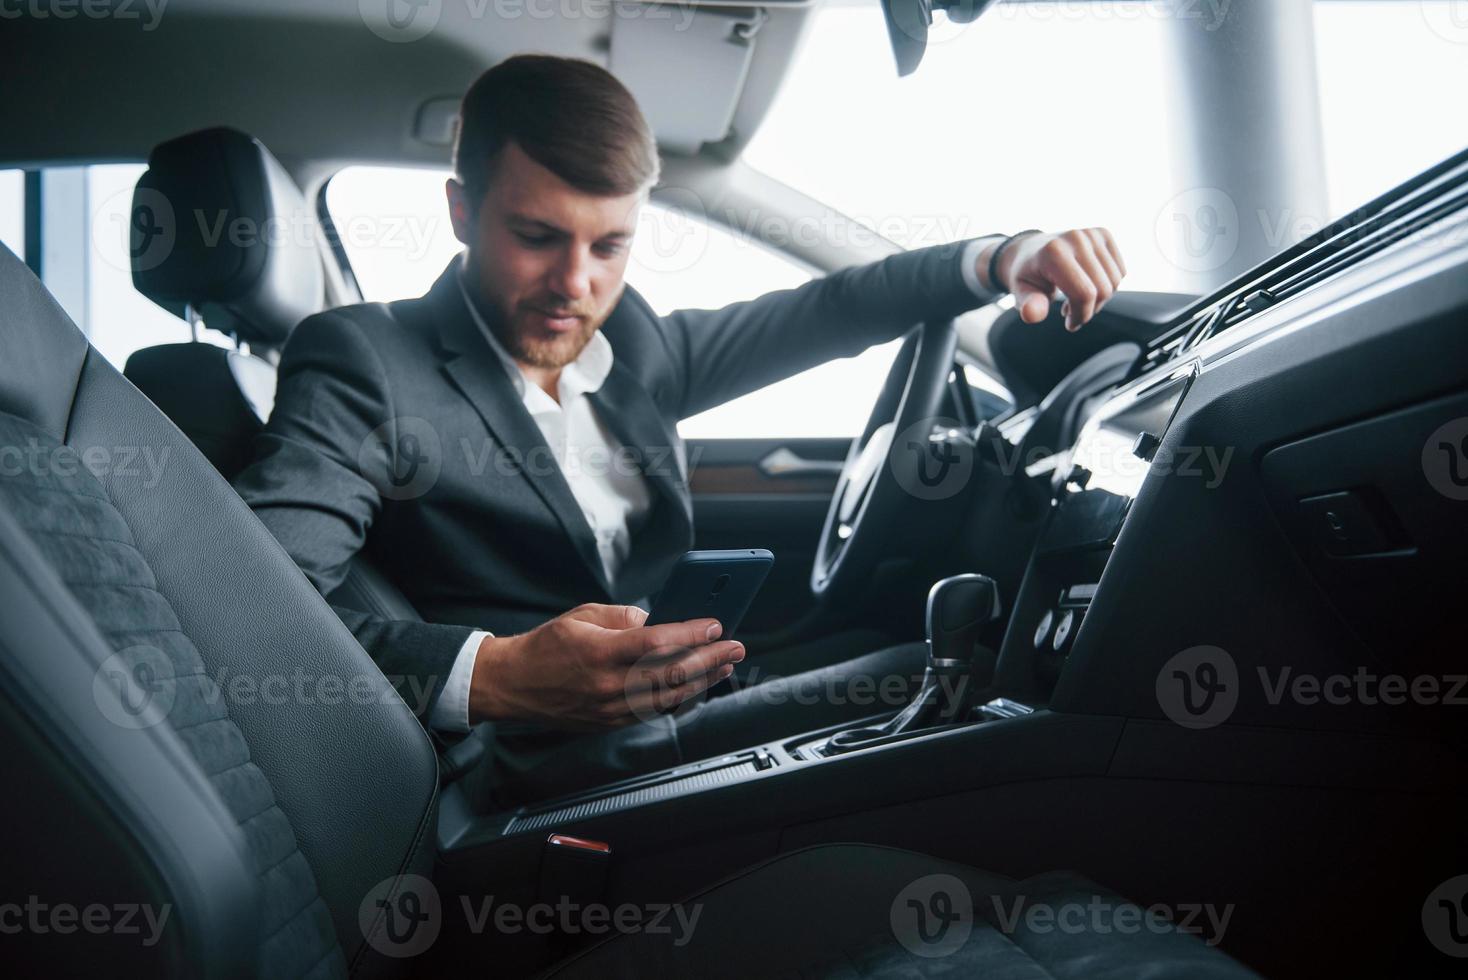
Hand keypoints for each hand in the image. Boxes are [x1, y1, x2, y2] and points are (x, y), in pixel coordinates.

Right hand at [467, 603, 744, 729]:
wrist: (512, 685)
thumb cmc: (545, 646)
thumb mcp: (581, 616)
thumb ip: (621, 617)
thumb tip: (655, 621)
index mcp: (600, 652)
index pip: (657, 643)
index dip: (691, 634)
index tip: (715, 625)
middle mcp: (608, 685)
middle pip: (672, 674)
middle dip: (710, 659)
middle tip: (735, 647)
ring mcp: (610, 709)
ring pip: (669, 698)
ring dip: (703, 681)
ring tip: (725, 665)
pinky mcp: (610, 723)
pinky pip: (653, 712)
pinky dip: (679, 698)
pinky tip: (696, 686)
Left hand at [987, 228, 1127, 331]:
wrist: (1030, 250)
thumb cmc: (1027, 276)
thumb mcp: (1021, 292)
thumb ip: (1029, 305)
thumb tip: (1031, 314)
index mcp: (1054, 252)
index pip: (1084, 293)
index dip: (1081, 315)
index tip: (1069, 323)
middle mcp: (1075, 238)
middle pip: (1103, 289)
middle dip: (1090, 310)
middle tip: (1072, 313)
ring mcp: (1091, 233)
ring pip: (1115, 281)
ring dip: (1099, 299)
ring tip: (1076, 298)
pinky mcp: (1103, 234)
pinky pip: (1120, 271)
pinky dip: (1108, 285)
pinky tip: (1088, 285)